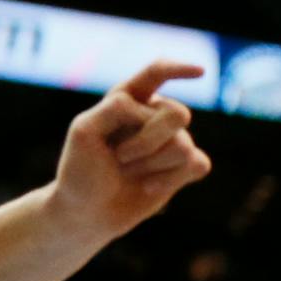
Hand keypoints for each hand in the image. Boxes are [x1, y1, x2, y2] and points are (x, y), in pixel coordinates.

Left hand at [50, 60, 213, 239]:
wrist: (85, 211)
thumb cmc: (80, 170)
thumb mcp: (84, 132)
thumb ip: (113, 108)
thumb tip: (150, 105)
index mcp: (126, 98)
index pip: (156, 73)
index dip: (179, 69)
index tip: (199, 72)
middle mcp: (153, 114)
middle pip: (177, 114)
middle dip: (147, 141)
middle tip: (119, 156)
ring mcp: (172, 140)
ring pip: (183, 145)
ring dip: (150, 164)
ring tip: (126, 171)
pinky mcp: (185, 167)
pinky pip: (198, 163)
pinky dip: (169, 179)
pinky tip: (147, 187)